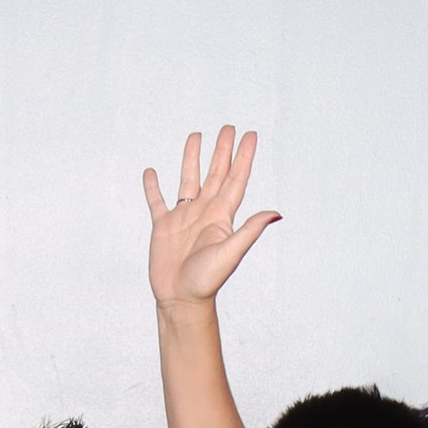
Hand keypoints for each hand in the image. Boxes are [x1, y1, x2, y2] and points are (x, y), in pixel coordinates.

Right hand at [143, 126, 278, 310]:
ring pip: (188, 179)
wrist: (182, 299)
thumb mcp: (230, 253)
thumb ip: (249, 230)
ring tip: (196, 136)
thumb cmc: (207, 281)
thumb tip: (276, 213)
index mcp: (222, 216)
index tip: (250, 135)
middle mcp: (204, 212)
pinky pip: (158, 201)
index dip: (244, 156)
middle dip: (222, 150)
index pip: (236, 179)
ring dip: (192, 158)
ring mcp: (184, 218)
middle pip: (215, 173)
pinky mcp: (163, 226)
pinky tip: (152, 172)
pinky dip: (153, 186)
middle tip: (228, 127)